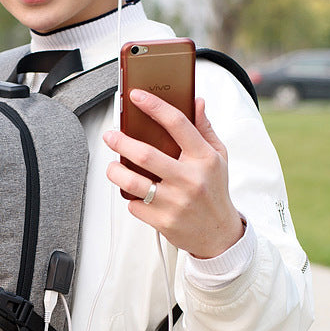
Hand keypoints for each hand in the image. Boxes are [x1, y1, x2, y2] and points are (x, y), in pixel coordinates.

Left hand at [103, 92, 244, 258]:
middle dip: (121, 142)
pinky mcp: (163, 222)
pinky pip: (134, 206)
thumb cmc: (214, 191)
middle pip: (145, 155)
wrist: (219, 234)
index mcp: (204, 159)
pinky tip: (135, 195)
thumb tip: (196, 101)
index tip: (136, 96)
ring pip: (132, 183)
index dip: (154, 106)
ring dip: (115, 172)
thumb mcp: (218, 158)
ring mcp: (176, 202)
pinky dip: (130, 199)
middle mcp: (190, 179)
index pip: (177, 124)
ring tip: (112, 167)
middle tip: (110, 136)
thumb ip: (205, 129)